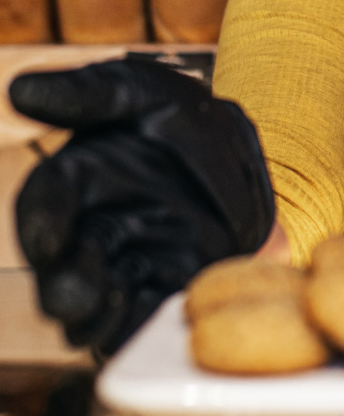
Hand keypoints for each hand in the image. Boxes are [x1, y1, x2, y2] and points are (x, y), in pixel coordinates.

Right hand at [12, 59, 274, 354]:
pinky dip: (137, 327)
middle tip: (73, 296)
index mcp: (79, 179)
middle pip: (61, 267)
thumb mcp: (148, 93)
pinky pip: (140, 320)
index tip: (45, 239)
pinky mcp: (162, 290)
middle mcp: (92, 228)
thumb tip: (18, 88)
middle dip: (63, 286)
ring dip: (95, 316)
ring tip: (110, 310)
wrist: (248, 159)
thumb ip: (90, 92)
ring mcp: (126, 264)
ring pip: (93, 306)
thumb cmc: (187, 120)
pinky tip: (146, 323)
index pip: (46, 202)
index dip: (41, 221)